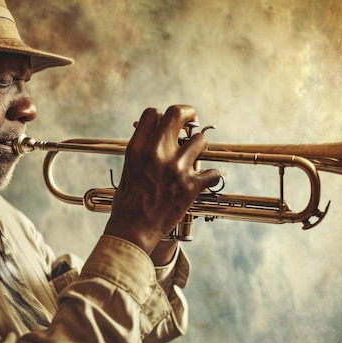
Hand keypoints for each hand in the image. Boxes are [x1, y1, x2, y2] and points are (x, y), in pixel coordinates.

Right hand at [104, 105, 219, 254]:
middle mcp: (156, 152)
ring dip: (200, 148)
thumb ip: (143, 149)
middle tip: (192, 121)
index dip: (163, 115)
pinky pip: (212, 173)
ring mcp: (175, 167)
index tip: (169, 123)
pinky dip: (211, 177)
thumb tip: (156, 134)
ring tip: (195, 158)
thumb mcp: (129, 168)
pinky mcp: (190, 185)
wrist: (133, 230)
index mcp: (137, 147)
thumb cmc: (128, 202)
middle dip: (188, 114)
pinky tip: (204, 181)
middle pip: (178, 114)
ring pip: (200, 140)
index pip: (153, 113)